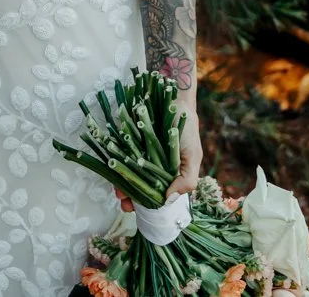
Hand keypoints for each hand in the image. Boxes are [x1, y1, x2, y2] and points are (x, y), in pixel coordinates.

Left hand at [112, 90, 202, 208]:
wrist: (172, 98)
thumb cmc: (187, 129)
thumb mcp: (193, 156)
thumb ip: (187, 181)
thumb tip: (168, 201)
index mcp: (170, 175)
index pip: (157, 195)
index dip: (147, 204)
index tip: (136, 210)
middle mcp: (155, 168)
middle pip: (140, 187)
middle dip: (131, 197)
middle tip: (124, 205)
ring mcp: (141, 155)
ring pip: (129, 174)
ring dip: (122, 185)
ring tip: (117, 192)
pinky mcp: (130, 143)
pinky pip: (121, 156)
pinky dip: (117, 164)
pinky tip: (114, 169)